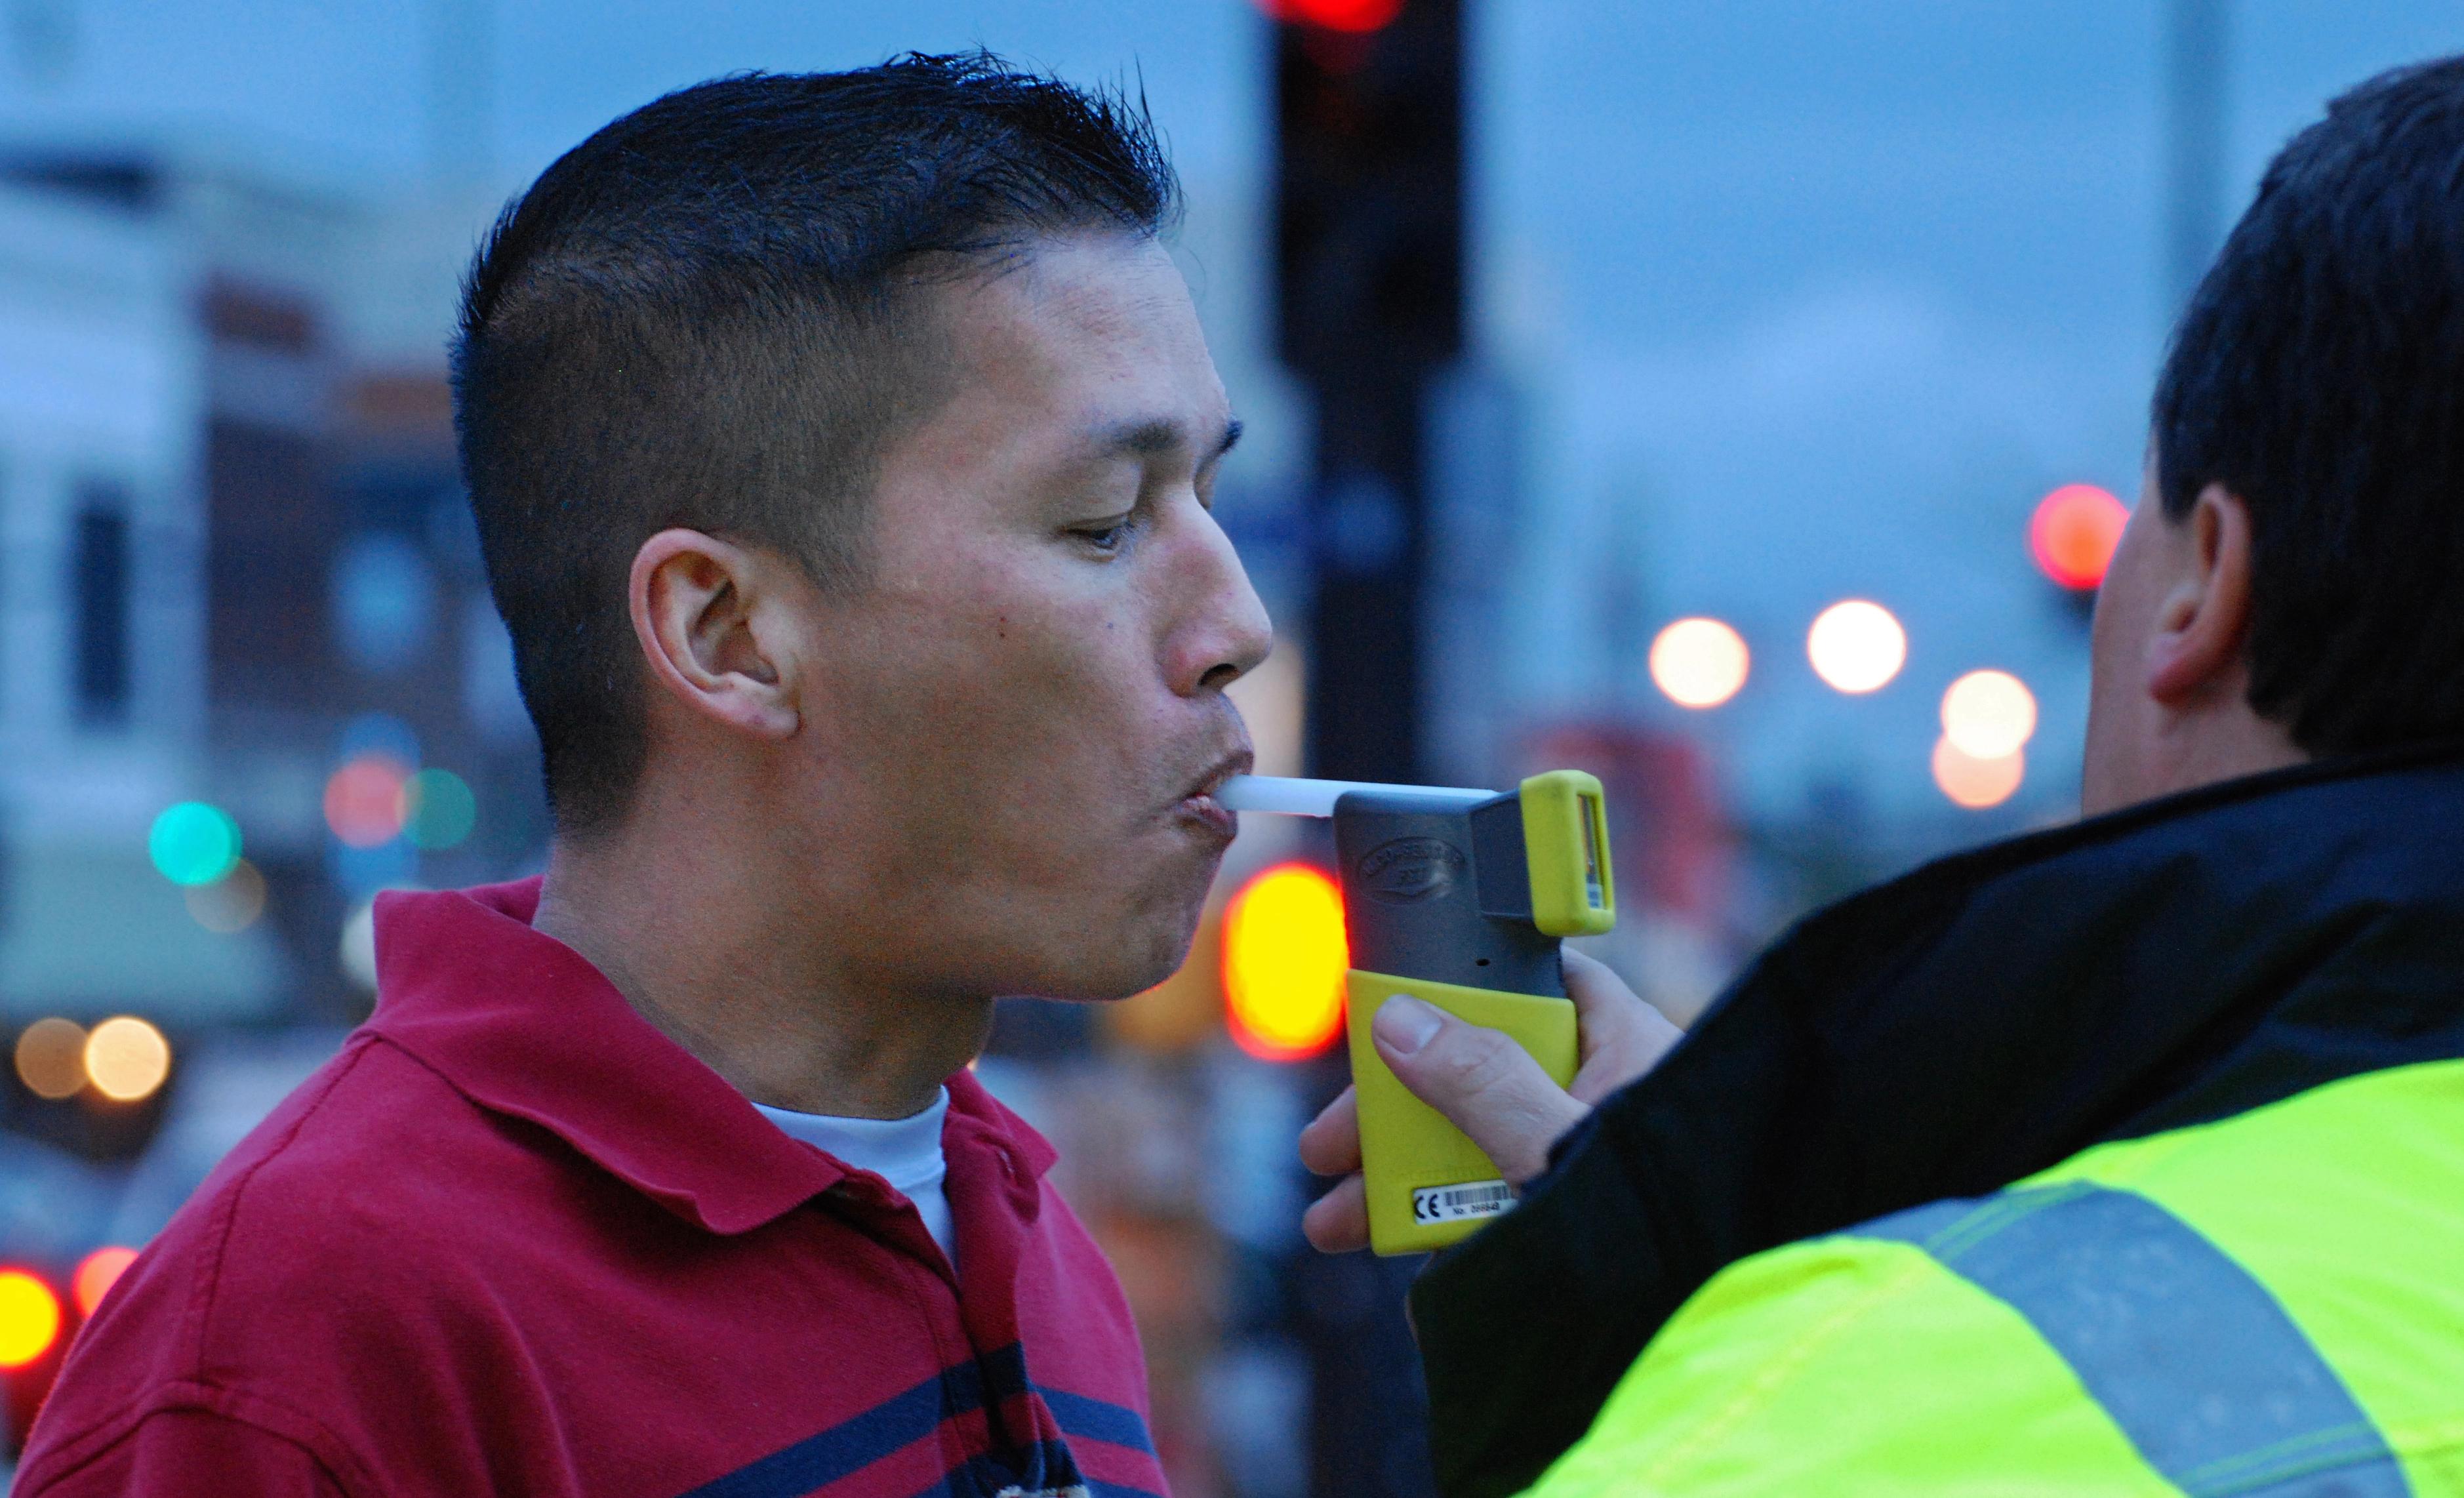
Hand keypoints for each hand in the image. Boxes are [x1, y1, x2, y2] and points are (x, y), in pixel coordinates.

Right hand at [1298, 949, 1682, 1253]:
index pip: (1531, 985)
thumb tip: (1402, 1022)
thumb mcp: (1561, 1145)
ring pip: (1480, 1149)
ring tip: (1338, 1227)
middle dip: (1395, 1119)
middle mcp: (1603, 1094)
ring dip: (1402, 1186)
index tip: (1381, 1024)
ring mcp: (1587, 1161)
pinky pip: (1504, 1211)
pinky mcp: (1577, 1219)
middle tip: (1328, 1151)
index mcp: (1623, 1044)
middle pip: (1478, 1075)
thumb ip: (1485, 1083)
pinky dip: (1454, 1236)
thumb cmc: (1674, 1218)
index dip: (1453, 995)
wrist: (1705, 1320)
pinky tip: (1415, 1273)